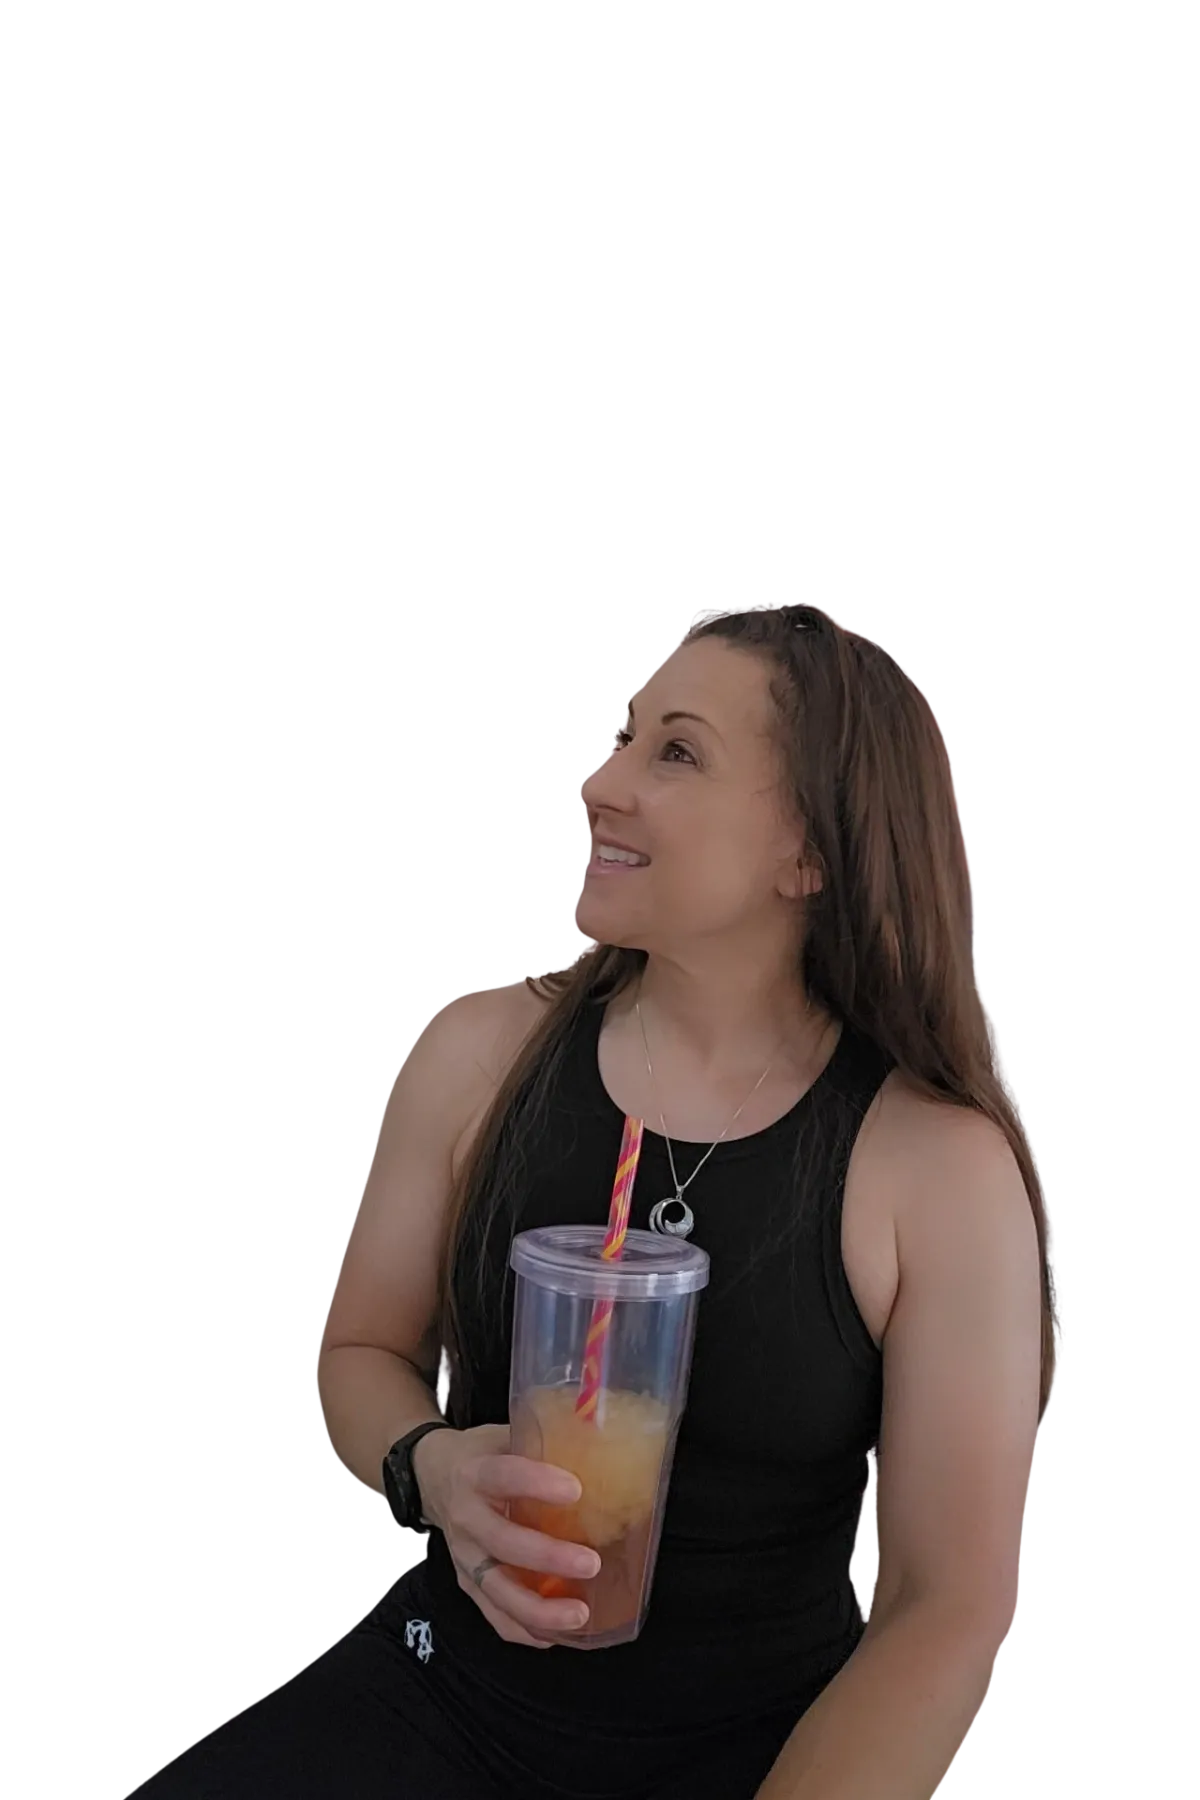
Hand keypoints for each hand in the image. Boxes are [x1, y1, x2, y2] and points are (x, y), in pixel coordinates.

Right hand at [414, 1422, 600, 1648]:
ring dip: (539, 1608)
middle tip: (591, 1564)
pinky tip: (557, 1634)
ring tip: (580, 1615)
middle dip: (548, 1558)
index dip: (537, 1483)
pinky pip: (494, 1615)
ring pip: (496, 1590)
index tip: (575, 1490)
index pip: (503, 1476)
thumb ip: (544, 1443)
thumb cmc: (484, 1455)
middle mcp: (466, 1517)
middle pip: (503, 1542)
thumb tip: (604, 1445)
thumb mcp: (505, 1436)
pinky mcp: (467, 1583)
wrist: (433, 1477)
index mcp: (475, 1473)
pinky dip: (525, 1629)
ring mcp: (464, 1556)